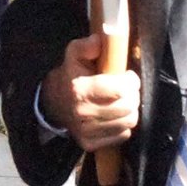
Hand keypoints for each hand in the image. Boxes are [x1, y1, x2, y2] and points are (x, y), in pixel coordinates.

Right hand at [40, 33, 139, 152]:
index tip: (128, 76)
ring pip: (128, 122)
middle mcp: (82, 113)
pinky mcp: (90, 144)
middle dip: (133, 95)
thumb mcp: (74, 54)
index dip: (130, 81)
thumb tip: (99, 41)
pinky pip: (123, 135)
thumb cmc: (71, 76)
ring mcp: (86, 131)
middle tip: (127, 89)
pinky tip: (115, 115)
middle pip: (128, 107)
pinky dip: (123, 125)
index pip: (120, 90)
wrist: (54, 103)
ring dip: (130, 110)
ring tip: (122, 101)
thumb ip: (87, 46)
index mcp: (79, 90)